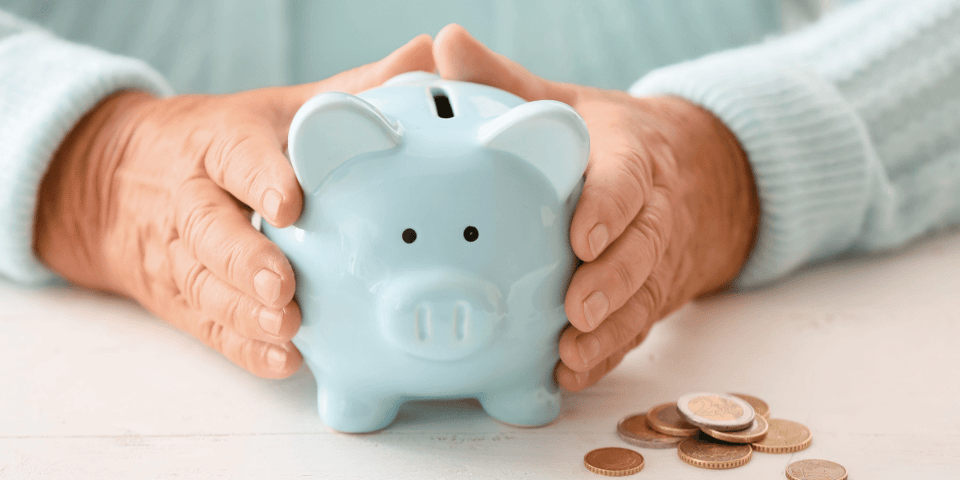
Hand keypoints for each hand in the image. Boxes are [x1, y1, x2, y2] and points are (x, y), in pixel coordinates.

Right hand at [34, 35, 434, 377]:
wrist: (122, 181)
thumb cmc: (224, 142)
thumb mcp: (280, 108)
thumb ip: (353, 90)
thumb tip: (428, 55)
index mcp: (216, 143)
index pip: (234, 157)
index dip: (260, 180)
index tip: (289, 205)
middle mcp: (192, 198)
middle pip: (208, 230)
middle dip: (244, 260)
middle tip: (284, 286)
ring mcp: (181, 253)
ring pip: (205, 284)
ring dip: (244, 312)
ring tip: (287, 326)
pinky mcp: (181, 297)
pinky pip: (207, 326)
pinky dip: (243, 347)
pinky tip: (282, 359)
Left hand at [433, 25, 759, 390]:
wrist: (693, 177)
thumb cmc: (610, 142)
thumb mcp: (567, 104)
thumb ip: (508, 82)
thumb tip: (445, 43)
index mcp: (632, 157)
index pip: (629, 178)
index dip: (610, 206)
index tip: (583, 234)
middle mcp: (653, 213)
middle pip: (643, 249)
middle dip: (614, 281)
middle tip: (577, 309)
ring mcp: (656, 260)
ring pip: (643, 299)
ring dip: (610, 332)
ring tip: (570, 355)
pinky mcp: (650, 296)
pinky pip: (635, 329)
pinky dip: (607, 355)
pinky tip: (569, 376)